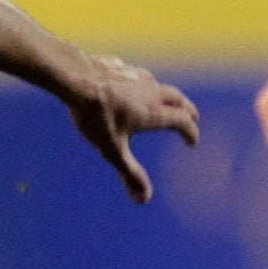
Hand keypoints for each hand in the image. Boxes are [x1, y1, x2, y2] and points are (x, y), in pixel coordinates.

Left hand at [61, 56, 198, 203]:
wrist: (75, 78)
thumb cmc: (95, 116)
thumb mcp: (112, 149)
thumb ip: (129, 173)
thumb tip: (144, 200)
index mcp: (155, 113)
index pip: (183, 121)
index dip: (190, 132)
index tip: (192, 142)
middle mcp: (152, 93)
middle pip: (179, 100)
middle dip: (188, 110)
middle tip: (192, 118)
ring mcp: (138, 77)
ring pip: (161, 86)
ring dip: (169, 96)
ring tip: (167, 103)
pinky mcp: (122, 68)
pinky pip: (140, 76)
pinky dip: (146, 84)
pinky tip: (136, 85)